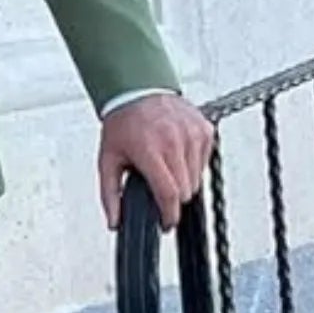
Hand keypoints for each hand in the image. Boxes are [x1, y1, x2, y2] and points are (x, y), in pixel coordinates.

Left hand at [99, 95, 215, 232]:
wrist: (138, 89)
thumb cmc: (123, 123)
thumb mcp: (108, 159)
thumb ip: (110, 194)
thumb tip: (115, 222)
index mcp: (150, 149)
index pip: (169, 192)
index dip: (169, 215)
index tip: (166, 223)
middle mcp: (174, 141)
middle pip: (185, 190)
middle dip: (172, 196)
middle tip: (158, 185)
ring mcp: (193, 134)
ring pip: (197, 179)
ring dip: (183, 181)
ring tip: (165, 165)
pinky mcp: (205, 130)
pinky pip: (204, 162)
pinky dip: (192, 164)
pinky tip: (176, 153)